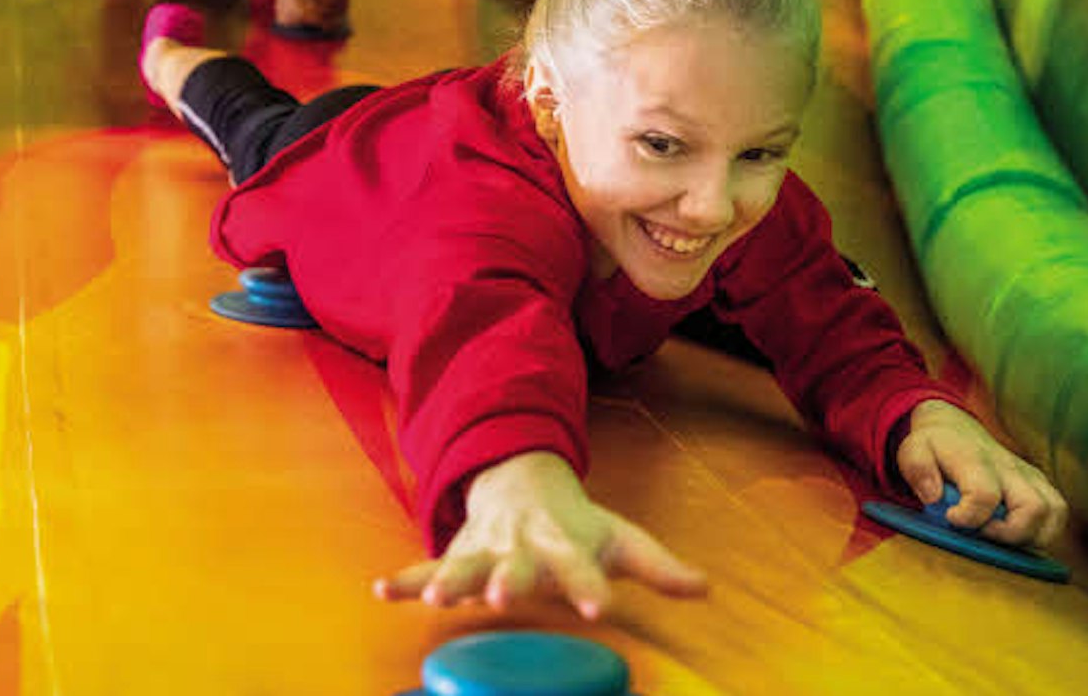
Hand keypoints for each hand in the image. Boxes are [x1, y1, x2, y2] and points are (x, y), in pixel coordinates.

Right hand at [373, 451, 708, 618]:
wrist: (522, 480)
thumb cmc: (579, 525)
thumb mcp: (622, 539)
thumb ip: (658, 567)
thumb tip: (705, 588)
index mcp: (564, 544)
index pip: (581, 567)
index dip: (589, 586)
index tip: (599, 606)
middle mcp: (522, 548)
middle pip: (515, 566)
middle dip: (507, 580)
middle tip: (502, 596)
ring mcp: (485, 551)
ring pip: (465, 567)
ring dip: (449, 581)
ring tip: (435, 598)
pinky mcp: (456, 556)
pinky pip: (425, 568)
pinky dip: (404, 580)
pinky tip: (381, 593)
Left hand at [894, 400, 1067, 548]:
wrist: (955, 428)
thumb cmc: (934, 446)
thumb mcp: (913, 450)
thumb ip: (918, 470)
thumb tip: (934, 497)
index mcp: (976, 460)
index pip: (985, 494)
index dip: (969, 516)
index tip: (952, 518)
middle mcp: (1010, 468)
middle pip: (1033, 508)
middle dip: (1010, 534)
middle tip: (982, 533)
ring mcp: (1029, 476)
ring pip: (1054, 512)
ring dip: (1032, 535)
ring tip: (1001, 536)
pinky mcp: (1039, 484)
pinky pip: (1057, 513)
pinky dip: (1043, 531)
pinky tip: (1015, 534)